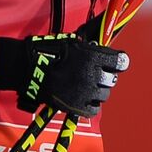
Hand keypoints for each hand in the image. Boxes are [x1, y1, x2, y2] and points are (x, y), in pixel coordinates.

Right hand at [0, 33, 129, 117]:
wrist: (29, 69)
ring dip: (99, 90)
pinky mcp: (77, 106)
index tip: (116, 62)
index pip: (121, 61)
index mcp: (93, 56)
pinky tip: (85, 99)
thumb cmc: (48, 51)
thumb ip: (90, 46)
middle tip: (97, 74)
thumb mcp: (72, 42)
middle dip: (106, 76)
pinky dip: (92, 105)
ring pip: (105, 95)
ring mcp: (85, 92)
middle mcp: (93, 74)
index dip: (119, 62)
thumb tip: (101, 44)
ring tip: (88, 87)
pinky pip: (94, 109)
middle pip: (112, 79)